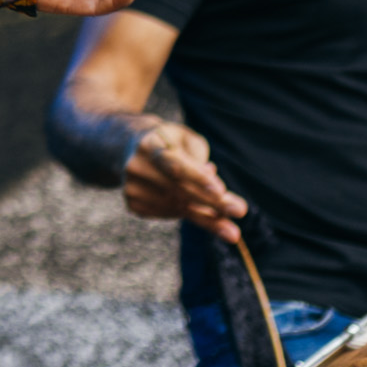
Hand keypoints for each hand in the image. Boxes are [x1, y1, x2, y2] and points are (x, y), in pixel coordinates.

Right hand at [120, 118, 247, 242]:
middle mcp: (136, 167)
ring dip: (208, 216)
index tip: (220, 191)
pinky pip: (171, 215)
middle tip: (240, 211)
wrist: (126, 147)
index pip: (175, 163)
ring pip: (178, 208)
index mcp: (148, 143)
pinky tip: (194, 205)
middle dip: (214, 203)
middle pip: (180, 190)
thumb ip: (200, 159)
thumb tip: (214, 188)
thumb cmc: (166, 140)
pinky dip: (189, 213)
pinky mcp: (133, 204)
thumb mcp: (184, 137)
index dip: (197, 178)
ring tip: (231, 228)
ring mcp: (132, 188)